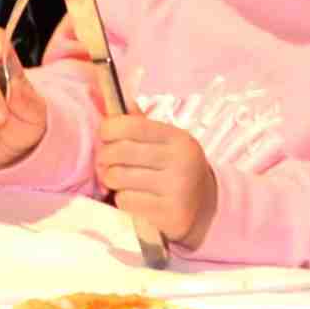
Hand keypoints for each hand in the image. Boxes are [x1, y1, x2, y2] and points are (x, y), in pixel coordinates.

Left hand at [91, 115, 218, 249]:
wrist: (205, 207)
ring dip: (113, 182)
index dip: (108, 129)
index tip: (105, 136)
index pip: (130, 125)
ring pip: (118, 178)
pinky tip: (137, 200)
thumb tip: (105, 94)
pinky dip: (123, 201)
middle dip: (104, 158)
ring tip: (122, 182)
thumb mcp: (164, 142)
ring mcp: (177, 189)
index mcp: (178, 138)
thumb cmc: (173, 169)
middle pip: (118, 152)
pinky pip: (125, 202)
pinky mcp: (170, 215)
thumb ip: (136, 122)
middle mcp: (181, 161)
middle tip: (106, 164)